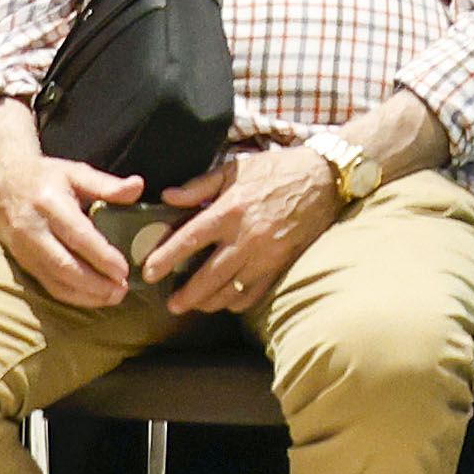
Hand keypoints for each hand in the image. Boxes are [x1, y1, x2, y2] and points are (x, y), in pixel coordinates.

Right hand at [0, 121, 140, 307]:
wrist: (0, 182)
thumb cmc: (45, 177)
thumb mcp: (75, 172)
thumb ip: (106, 183)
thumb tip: (137, 187)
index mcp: (49, 203)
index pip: (77, 236)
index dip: (101, 256)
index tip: (123, 270)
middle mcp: (32, 229)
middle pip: (64, 265)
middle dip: (95, 283)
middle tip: (122, 290)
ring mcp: (23, 248)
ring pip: (54, 280)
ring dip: (85, 294)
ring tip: (113, 297)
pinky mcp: (21, 261)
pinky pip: (46, 284)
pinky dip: (70, 296)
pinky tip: (91, 298)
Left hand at [142, 145, 337, 318]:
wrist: (324, 178)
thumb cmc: (277, 170)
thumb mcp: (235, 168)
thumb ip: (199, 184)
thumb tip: (168, 196)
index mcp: (229, 210)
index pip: (189, 240)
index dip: (166, 258)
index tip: (149, 272)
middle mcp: (245, 237)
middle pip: (208, 277)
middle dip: (186, 295)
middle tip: (172, 305)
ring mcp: (265, 255)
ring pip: (231, 291)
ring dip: (209, 302)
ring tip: (196, 305)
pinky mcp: (281, 264)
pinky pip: (255, 294)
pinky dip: (238, 302)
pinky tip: (227, 301)